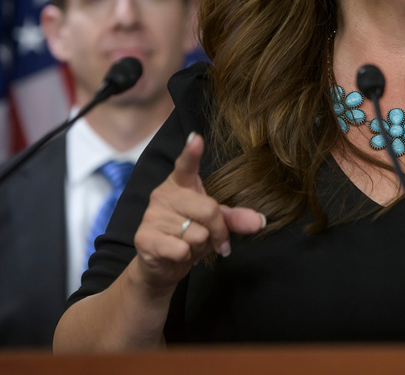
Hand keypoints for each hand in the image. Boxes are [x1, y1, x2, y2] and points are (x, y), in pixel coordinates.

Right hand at [132, 132, 265, 294]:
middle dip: (218, 231)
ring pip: (197, 233)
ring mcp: (152, 214)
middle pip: (208, 209)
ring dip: (199, 246)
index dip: (191, 152)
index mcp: (181, 183)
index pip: (186, 165)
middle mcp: (164, 194)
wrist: (161, 264)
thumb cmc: (189, 236)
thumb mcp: (215, 224)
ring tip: (187, 245)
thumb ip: (235, 219)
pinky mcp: (144, 237)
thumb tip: (260, 222)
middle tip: (213, 241)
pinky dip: (186, 256)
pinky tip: (176, 254)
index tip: (196, 138)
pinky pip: (181, 249)